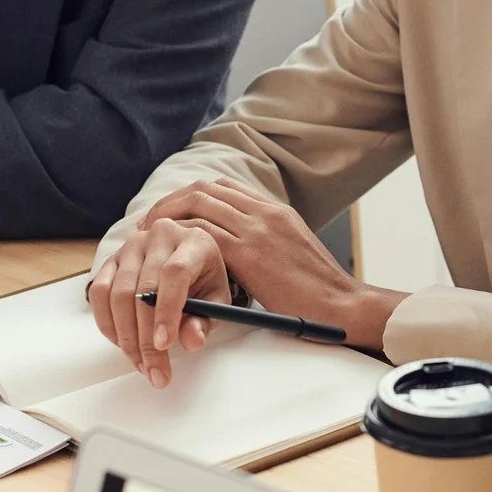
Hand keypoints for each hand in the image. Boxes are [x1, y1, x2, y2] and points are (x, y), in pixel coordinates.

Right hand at [88, 216, 230, 387]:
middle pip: (143, 289)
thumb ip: (206, 321)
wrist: (188, 261)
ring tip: (142, 364)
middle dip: (146, 338)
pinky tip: (123, 343)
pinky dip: (108, 323)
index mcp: (193, 242)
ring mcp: (131, 247)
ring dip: (126, 337)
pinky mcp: (110, 260)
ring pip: (118, 294)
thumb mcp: (216, 301)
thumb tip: (191, 340)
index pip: (174, 274)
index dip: (167, 312)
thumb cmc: (204, 281)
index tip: (165, 345)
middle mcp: (159, 237)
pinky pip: (99, 293)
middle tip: (154, 370)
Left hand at [141, 181, 402, 353]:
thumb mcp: (292, 254)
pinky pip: (203, 234)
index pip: (224, 186)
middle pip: (205, 188)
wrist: (342, 305)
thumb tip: (238, 255)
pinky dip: (179, 238)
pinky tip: (165, 253)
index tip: (173, 211)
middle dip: (171, 201)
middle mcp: (265, 212)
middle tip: (151, 221)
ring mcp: (258, 229)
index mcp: (276, 211)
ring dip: (168, 216)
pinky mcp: (251, 253)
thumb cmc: (319, 293)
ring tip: (149, 235)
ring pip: (199, 204)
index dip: (191, 195)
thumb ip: (267, 245)